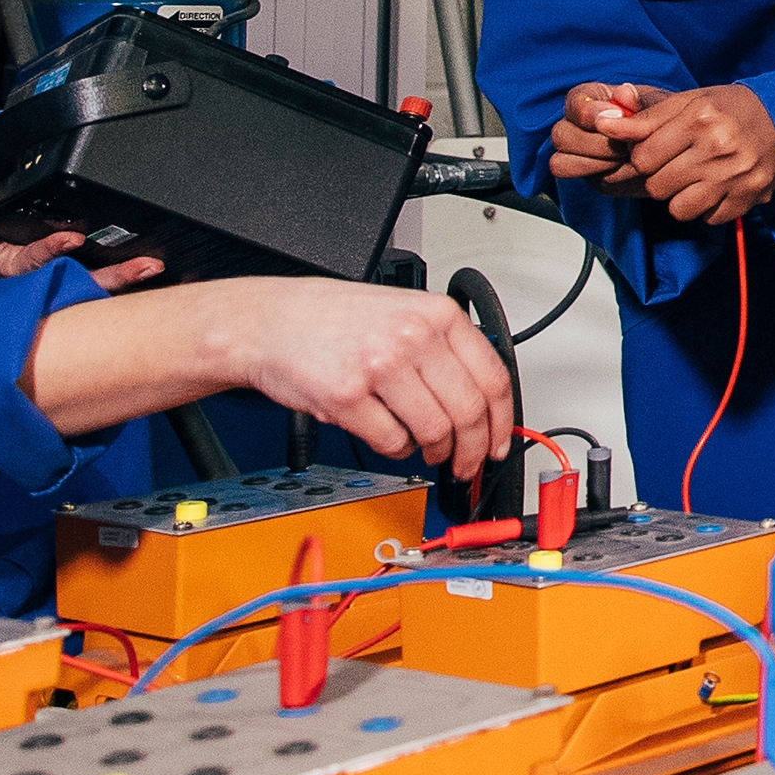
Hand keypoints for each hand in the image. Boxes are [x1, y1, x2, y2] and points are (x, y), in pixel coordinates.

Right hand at [195, 278, 515, 481]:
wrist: (271, 321)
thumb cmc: (336, 319)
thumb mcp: (405, 312)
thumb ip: (446, 346)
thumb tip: (487, 398)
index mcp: (437, 315)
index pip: (493, 378)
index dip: (503, 421)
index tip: (500, 443)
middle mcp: (413, 337)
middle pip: (469, 411)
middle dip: (474, 448)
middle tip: (467, 462)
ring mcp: (380, 366)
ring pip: (435, 431)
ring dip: (436, 452)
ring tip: (427, 450)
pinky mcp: (347, 396)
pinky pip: (392, 441)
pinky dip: (397, 450)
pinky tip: (390, 438)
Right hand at [548, 82, 661, 185]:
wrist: (674, 151)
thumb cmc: (663, 120)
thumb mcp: (657, 106)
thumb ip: (640, 101)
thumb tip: (623, 92)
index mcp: (590, 98)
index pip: (575, 104)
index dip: (593, 114)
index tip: (620, 117)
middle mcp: (574, 124)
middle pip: (562, 136)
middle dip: (597, 144)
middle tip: (628, 146)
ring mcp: (575, 151)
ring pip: (560, 162)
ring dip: (595, 162)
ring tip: (627, 158)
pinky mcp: (584, 173)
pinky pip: (574, 179)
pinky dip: (598, 176)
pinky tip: (624, 171)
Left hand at [609, 82, 774, 226]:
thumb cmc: (729, 109)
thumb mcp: (688, 102)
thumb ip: (646, 118)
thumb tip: (602, 125)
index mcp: (700, 118)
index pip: (642, 157)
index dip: (644, 157)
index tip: (657, 150)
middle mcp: (718, 147)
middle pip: (657, 186)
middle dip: (660, 178)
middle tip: (677, 164)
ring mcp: (735, 176)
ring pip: (679, 209)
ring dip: (680, 198)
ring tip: (695, 178)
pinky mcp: (748, 197)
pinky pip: (708, 218)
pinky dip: (707, 208)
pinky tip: (716, 187)